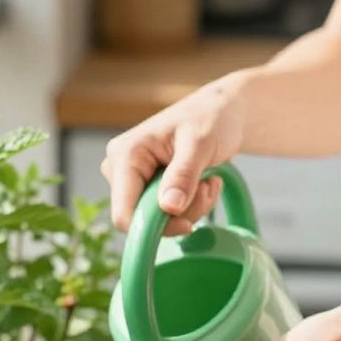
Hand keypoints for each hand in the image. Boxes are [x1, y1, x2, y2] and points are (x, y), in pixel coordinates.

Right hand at [101, 76, 246, 234]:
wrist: (220, 112)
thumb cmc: (210, 118)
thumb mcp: (200, 143)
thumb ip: (183, 175)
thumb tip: (168, 208)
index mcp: (125, 155)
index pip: (124, 213)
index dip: (153, 227)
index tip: (188, 224)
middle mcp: (120, 168)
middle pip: (142, 219)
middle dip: (180, 213)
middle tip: (207, 188)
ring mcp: (133, 179)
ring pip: (157, 220)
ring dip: (191, 208)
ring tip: (208, 182)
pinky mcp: (147, 186)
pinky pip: (166, 214)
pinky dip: (191, 206)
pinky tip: (204, 183)